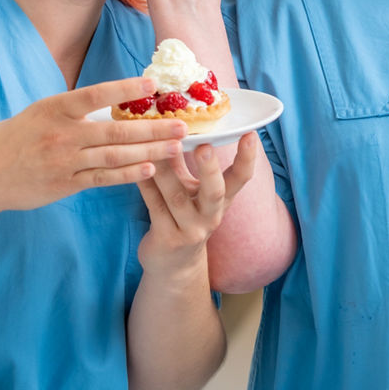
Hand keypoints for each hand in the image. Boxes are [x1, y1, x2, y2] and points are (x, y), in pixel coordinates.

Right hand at [0, 77, 186, 215]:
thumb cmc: (14, 139)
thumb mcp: (40, 113)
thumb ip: (74, 109)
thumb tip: (112, 101)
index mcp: (55, 108)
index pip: (96, 95)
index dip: (125, 89)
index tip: (153, 85)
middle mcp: (62, 134)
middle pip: (116, 131)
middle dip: (153, 129)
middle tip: (183, 125)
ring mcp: (65, 161)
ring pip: (115, 156)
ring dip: (149, 152)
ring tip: (176, 147)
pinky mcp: (66, 184)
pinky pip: (103, 179)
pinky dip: (129, 175)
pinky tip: (151, 169)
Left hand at [135, 132, 258, 275]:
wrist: (172, 264)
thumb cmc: (183, 217)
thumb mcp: (191, 191)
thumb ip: (183, 162)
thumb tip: (174, 125)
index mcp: (222, 200)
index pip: (241, 178)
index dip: (248, 158)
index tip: (251, 134)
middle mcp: (211, 216)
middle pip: (215, 192)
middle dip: (210, 169)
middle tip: (205, 146)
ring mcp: (190, 230)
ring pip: (177, 198)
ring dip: (166, 172)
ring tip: (158, 148)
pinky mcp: (167, 239)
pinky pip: (155, 207)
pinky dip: (146, 186)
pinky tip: (137, 168)